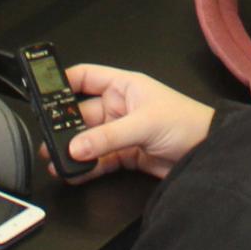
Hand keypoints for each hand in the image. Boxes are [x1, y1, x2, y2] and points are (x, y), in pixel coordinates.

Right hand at [60, 64, 212, 180]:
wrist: (208, 154)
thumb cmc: (187, 123)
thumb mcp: (143, 124)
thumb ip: (107, 137)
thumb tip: (77, 146)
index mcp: (124, 86)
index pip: (86, 77)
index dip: (63, 82)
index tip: (42, 92)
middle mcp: (120, 107)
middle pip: (82, 113)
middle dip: (64, 126)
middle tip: (47, 137)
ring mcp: (121, 132)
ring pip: (88, 139)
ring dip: (73, 150)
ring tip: (56, 160)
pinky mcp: (126, 154)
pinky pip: (99, 159)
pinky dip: (86, 167)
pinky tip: (74, 172)